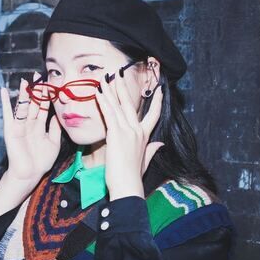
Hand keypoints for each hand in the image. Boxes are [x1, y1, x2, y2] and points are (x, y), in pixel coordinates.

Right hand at [0, 72, 61, 183]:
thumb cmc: (41, 161)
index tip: (51, 82)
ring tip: (26, 81)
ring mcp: (20, 126)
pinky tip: (2, 91)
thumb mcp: (53, 142)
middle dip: (37, 90)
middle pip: (34, 103)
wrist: (29, 174)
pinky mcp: (11, 130)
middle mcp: (29, 123)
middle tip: (39, 75)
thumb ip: (55, 128)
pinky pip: (8, 114)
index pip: (44, 107)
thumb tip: (58, 114)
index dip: (48, 95)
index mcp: (39, 126)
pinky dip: (5, 103)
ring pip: (24, 106)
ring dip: (24, 94)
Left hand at [94, 71, 164, 199]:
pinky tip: (98, 92)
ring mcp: (127, 131)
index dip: (157, 101)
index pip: (154, 115)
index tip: (159, 89)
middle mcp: (137, 131)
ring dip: (111, 90)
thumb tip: (161, 144)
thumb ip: (152, 150)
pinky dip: (103, 102)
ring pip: (118, 106)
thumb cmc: (133, 177)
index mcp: (145, 137)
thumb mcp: (146, 161)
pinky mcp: (116, 134)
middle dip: (124, 87)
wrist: (128, 186)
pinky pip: (109, 114)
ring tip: (105, 77)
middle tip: (119, 73)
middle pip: (131, 104)